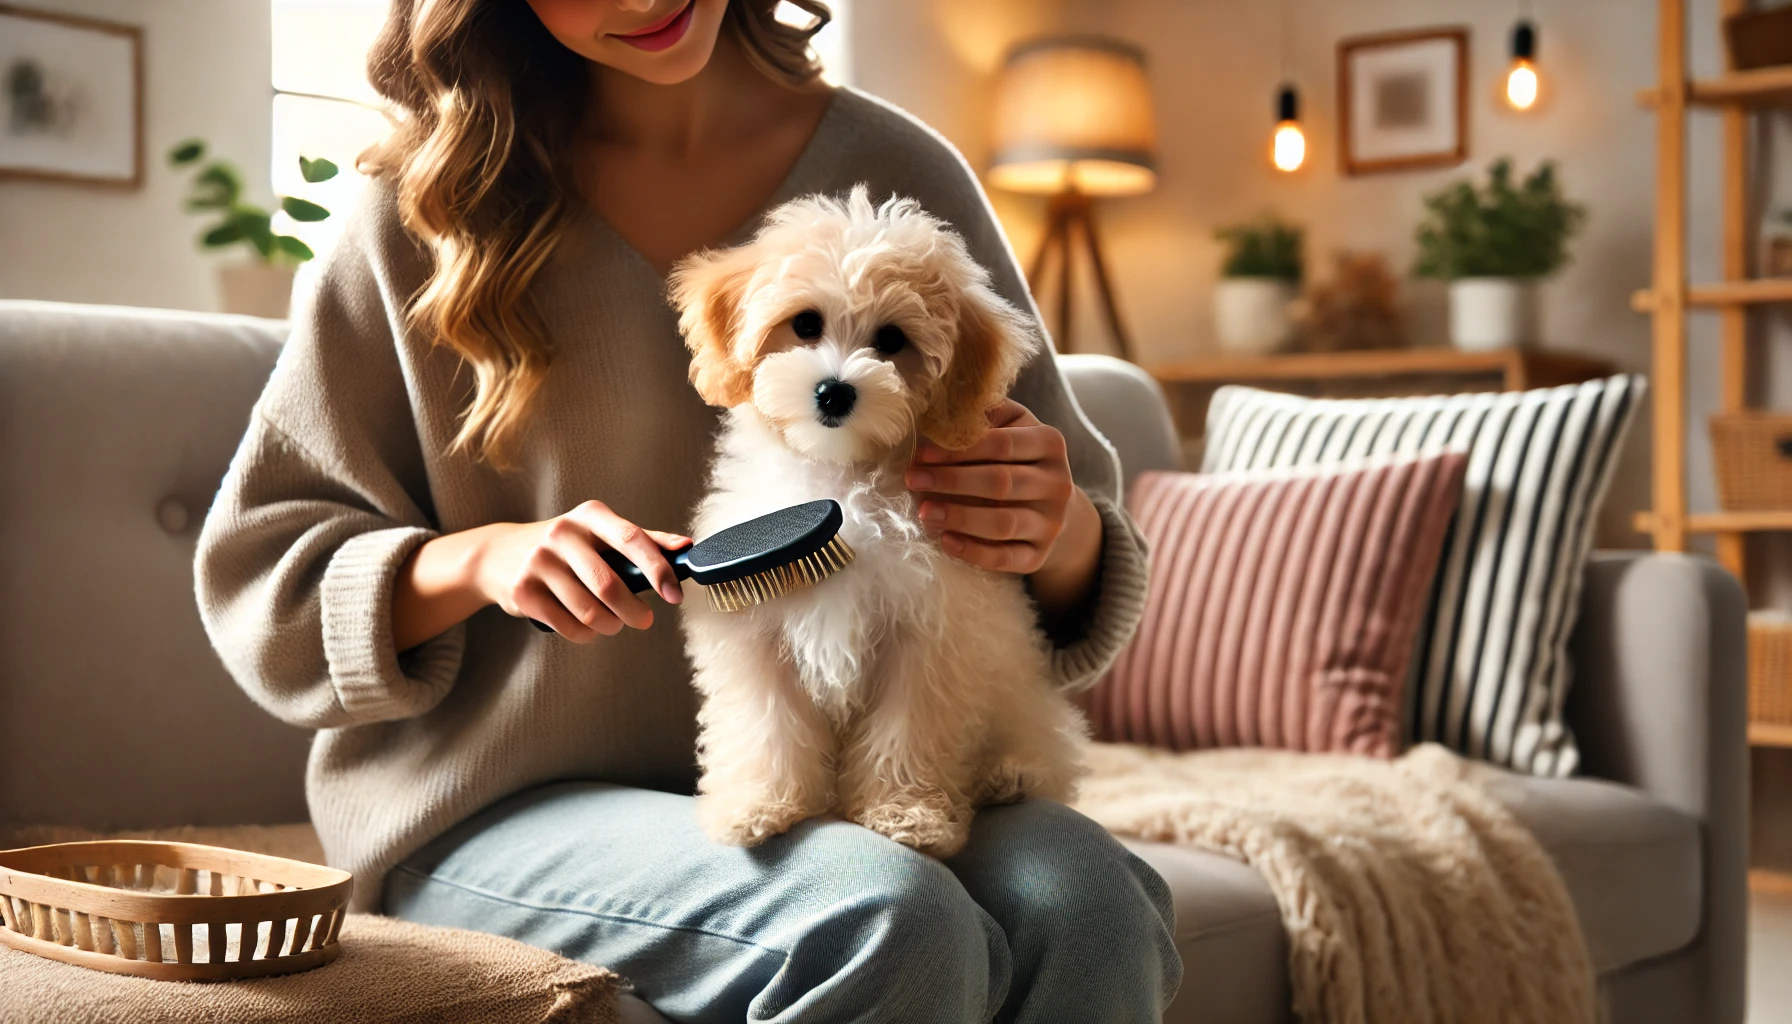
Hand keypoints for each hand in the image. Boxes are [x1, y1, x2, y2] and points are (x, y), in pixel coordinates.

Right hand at [474, 501, 691, 642]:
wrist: (500, 554)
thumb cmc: (566, 545)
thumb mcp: (600, 531)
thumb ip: (644, 540)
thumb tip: (686, 546)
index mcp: (590, 515)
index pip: (631, 539)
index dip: (658, 570)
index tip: (675, 594)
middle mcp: (561, 533)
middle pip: (609, 585)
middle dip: (634, 611)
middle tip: (644, 620)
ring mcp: (539, 562)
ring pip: (589, 611)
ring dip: (610, 626)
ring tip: (613, 624)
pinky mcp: (523, 591)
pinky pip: (568, 626)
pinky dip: (586, 634)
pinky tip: (588, 627)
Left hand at [904, 399, 1103, 619]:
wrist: (1050, 504)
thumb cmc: (1018, 458)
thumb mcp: (1011, 425)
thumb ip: (984, 416)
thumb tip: (940, 415)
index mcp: (1049, 443)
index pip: (1001, 445)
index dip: (959, 450)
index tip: (922, 455)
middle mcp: (1058, 483)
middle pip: (1000, 482)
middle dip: (951, 481)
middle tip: (914, 480)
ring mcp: (1052, 522)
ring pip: (1003, 522)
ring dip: (959, 517)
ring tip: (924, 512)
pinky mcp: (1040, 555)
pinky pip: (1005, 558)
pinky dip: (973, 551)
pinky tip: (946, 541)